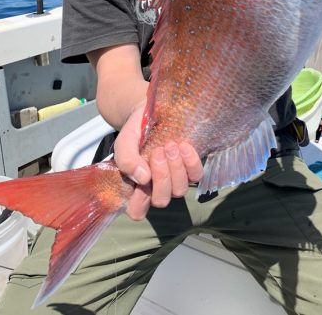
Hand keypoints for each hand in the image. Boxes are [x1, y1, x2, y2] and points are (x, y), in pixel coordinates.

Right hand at [113, 103, 203, 219]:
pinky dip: (190, 162)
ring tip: (170, 146)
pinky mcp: (191, 169)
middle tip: (157, 151)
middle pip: (161, 200)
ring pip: (179, 190)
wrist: (154, 111)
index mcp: (137, 185)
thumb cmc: (137, 130)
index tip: (141, 175)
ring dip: (175, 168)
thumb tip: (143, 178)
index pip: (137, 211)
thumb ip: (126, 159)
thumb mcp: (125, 140)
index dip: (139, 201)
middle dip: (161, 176)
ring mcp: (175, 179)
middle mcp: (157, 187)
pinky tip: (183, 146)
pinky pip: (196, 176)